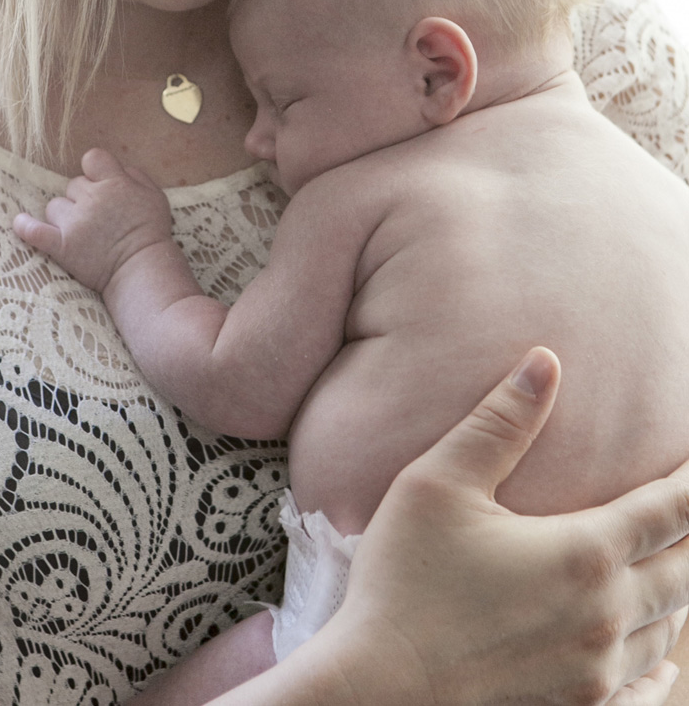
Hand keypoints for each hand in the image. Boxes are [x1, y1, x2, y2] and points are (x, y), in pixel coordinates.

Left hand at [13, 148, 172, 291]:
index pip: (92, 158)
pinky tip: (20, 223)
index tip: (101, 183)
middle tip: (98, 217)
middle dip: (83, 197)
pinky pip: (34, 231)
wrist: (142, 269)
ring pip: (55, 205)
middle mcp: (92, 198)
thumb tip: (118, 168)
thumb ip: (136, 176)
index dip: (95, 170)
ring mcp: (74, 222)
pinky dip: (25, 227)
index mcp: (115, 183)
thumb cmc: (151, 232)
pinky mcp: (62, 245)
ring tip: (80, 231)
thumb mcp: (155, 196)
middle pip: (73, 184)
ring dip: (64, 215)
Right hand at [324, 347, 688, 705]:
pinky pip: (643, 689)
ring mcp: (593, 671)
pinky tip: (660, 662)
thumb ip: (500, 422)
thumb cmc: (404, 580)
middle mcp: (605, 615)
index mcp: (583, 553)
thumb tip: (545, 361)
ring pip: (667, 626)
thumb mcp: (440, 483)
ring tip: (674, 562)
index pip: (671, 509)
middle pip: (686, 569)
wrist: (377, 689)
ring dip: (678, 590)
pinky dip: (660, 666)